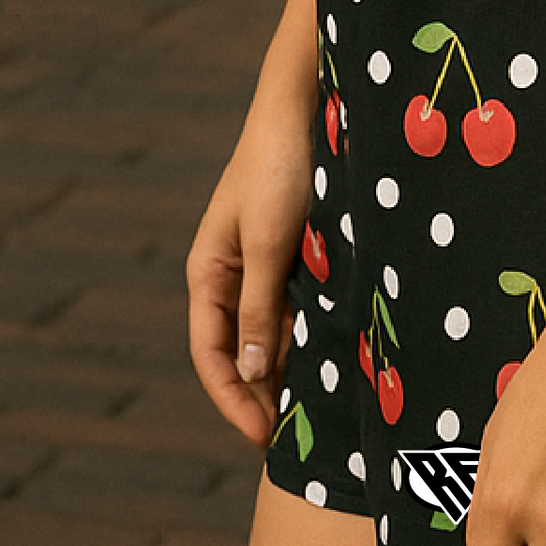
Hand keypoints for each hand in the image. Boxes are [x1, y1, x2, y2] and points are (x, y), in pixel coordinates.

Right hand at [185, 79, 313, 445]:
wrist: (305, 107)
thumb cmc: (279, 170)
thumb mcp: (268, 243)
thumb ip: (260, 306)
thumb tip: (252, 373)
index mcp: (209, 272)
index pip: (212, 354)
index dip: (234, 399)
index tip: (262, 436)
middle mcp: (232, 274)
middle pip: (242, 351)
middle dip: (263, 393)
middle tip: (294, 438)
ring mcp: (264, 265)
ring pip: (273, 332)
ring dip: (290, 367)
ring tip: (319, 410)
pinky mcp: (295, 252)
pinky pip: (298, 307)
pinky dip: (311, 334)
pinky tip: (335, 358)